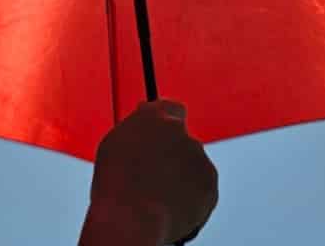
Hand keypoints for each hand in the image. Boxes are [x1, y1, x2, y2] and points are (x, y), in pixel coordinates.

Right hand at [85, 100, 217, 245]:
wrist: (133, 217)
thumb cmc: (116, 185)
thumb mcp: (114, 145)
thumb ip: (136, 130)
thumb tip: (143, 128)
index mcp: (154, 117)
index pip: (171, 108)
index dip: (167, 123)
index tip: (162, 135)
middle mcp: (181, 132)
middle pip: (183, 141)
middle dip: (174, 156)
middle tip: (154, 177)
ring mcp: (199, 158)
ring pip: (194, 166)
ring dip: (183, 177)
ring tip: (158, 198)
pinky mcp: (211, 184)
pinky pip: (203, 189)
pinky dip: (193, 197)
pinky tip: (171, 207)